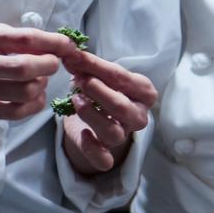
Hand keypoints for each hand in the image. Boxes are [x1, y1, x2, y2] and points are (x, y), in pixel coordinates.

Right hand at [0, 22, 75, 119]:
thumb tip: (48, 44)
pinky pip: (15, 113)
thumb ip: (8, 35)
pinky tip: (33, 94)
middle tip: (52, 62)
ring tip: (38, 78)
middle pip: (24, 69)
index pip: (22, 39)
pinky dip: (34, 104)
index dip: (52, 43)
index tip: (68, 45)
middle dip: (50, 65)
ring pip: (23, 92)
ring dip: (41, 84)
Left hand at [58, 48, 158, 174]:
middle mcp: (139, 115)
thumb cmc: (102, 92)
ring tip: (75, 100)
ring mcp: (125, 135)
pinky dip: (93, 148)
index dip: (96, 66)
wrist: (96, 119)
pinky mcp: (108, 153)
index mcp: (144, 92)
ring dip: (91, 115)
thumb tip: (70, 53)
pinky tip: (83, 134)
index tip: (74, 57)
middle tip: (79, 81)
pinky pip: (104, 159)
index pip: (122, 78)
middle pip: (121, 107)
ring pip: (113, 132)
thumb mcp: (98, 75)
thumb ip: (86, 66)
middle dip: (98, 92)